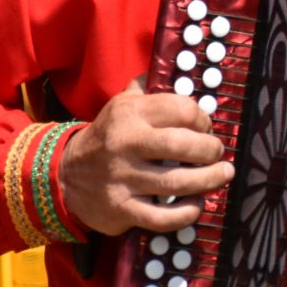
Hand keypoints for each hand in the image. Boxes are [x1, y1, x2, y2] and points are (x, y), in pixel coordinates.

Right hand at [59, 80, 232, 234]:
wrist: (64, 174)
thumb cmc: (107, 137)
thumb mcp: (120, 104)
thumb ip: (146, 87)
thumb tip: (171, 69)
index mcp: (130, 114)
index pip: (182, 110)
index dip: (204, 119)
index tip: (207, 128)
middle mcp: (126, 144)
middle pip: (184, 146)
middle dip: (211, 150)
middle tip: (218, 154)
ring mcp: (122, 179)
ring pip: (178, 183)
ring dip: (209, 181)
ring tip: (221, 176)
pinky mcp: (121, 209)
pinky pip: (162, 218)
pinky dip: (187, 213)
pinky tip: (196, 204)